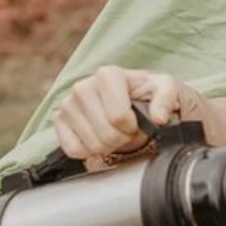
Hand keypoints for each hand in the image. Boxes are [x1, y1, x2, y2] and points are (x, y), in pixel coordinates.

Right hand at [51, 65, 184, 161]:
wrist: (129, 100)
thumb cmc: (145, 94)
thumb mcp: (164, 90)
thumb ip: (165, 100)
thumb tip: (158, 119)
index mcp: (108, 75)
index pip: (118, 117)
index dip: (132, 126)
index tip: (136, 121)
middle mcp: (83, 86)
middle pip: (106, 134)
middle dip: (122, 138)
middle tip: (127, 129)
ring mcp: (68, 103)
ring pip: (92, 145)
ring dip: (108, 145)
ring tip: (114, 131)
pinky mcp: (59, 120)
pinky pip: (74, 150)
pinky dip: (90, 151)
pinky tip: (98, 136)